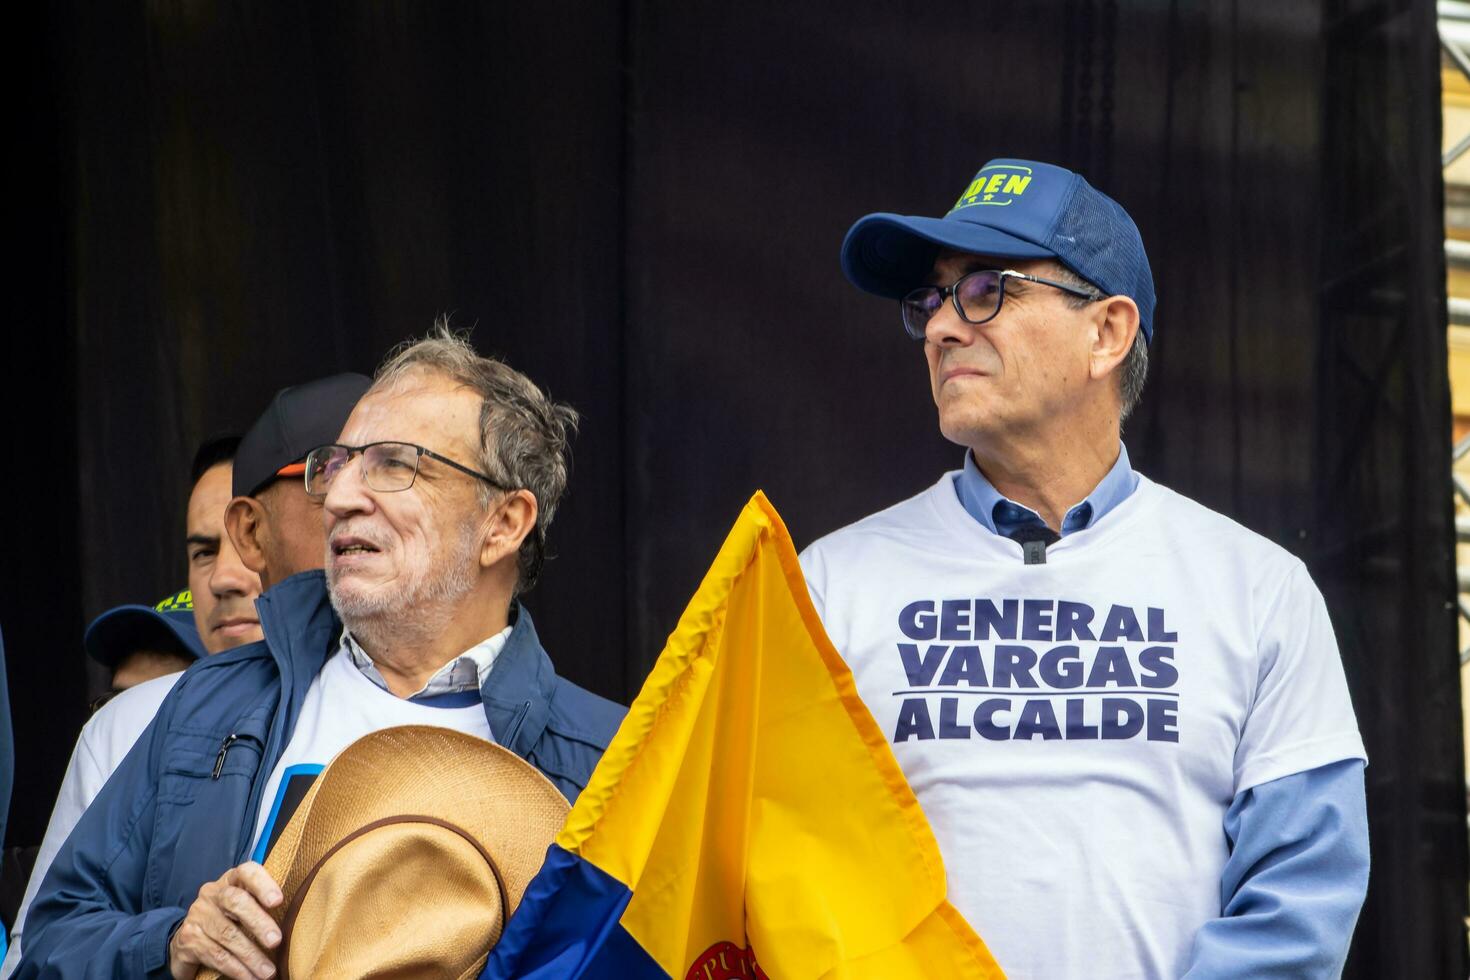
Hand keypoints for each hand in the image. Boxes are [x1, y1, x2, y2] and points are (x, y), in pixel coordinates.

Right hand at [168, 861, 282, 978]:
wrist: (188, 939)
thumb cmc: (228, 919)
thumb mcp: (244, 906)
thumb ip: (263, 904)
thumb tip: (297, 916)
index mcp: (231, 880)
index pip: (247, 872)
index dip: (263, 884)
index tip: (278, 901)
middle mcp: (212, 894)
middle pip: (236, 902)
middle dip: (258, 922)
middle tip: (276, 941)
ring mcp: (198, 915)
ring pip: (227, 935)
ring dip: (251, 956)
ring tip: (268, 972)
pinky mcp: (189, 939)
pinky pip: (216, 955)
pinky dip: (236, 969)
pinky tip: (250, 977)